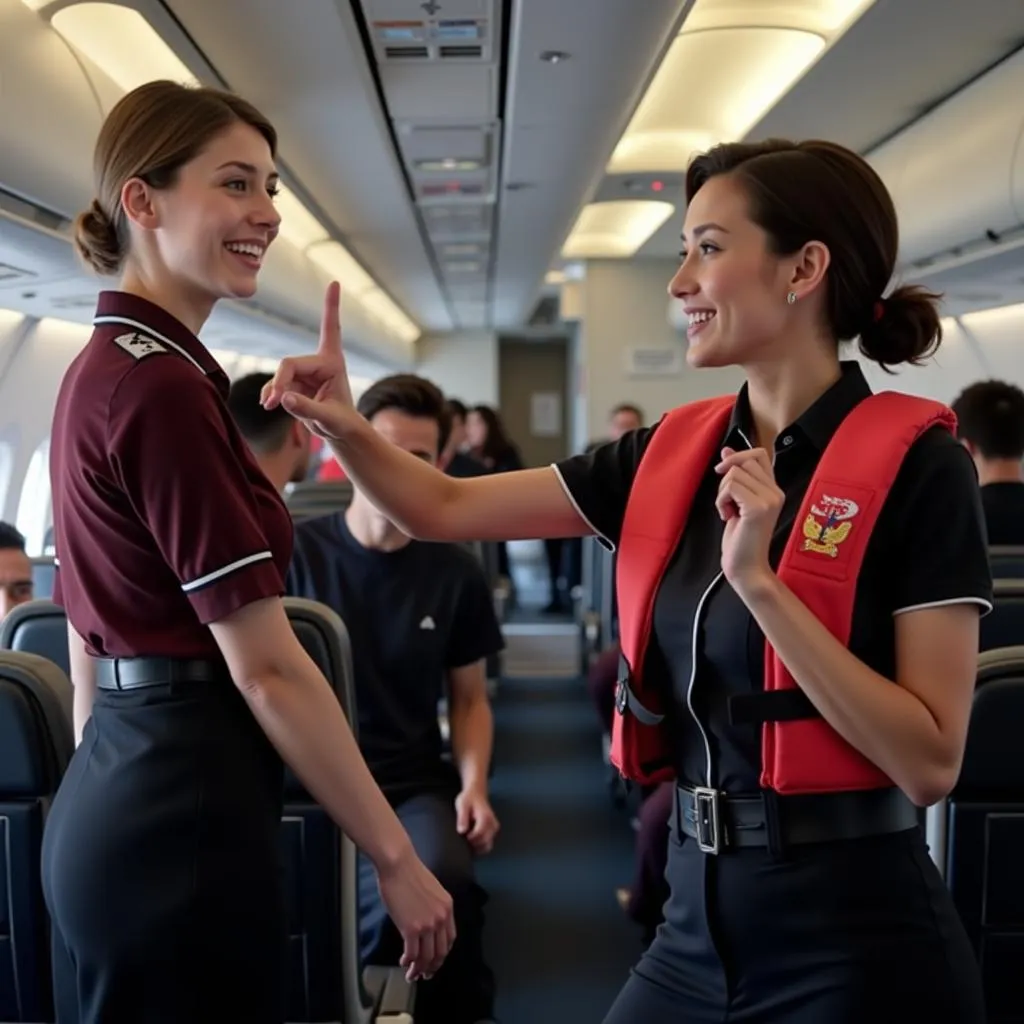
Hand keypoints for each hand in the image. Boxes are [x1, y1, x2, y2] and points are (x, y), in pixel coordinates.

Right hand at [260, 281, 357, 439]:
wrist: (340, 432)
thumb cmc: (342, 424)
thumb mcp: (328, 419)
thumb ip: (306, 409)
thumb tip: (282, 398)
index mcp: (333, 362)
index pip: (331, 329)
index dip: (331, 305)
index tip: (335, 282)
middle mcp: (318, 362)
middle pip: (288, 364)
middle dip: (279, 382)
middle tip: (272, 403)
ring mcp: (305, 372)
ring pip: (279, 374)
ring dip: (273, 390)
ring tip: (270, 406)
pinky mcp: (295, 382)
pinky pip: (276, 384)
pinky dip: (270, 393)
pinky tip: (268, 404)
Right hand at [376, 845, 455, 981]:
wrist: (398, 864)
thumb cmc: (409, 873)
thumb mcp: (432, 890)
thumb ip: (433, 907)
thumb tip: (426, 922)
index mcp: (448, 908)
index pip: (450, 939)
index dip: (442, 954)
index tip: (435, 960)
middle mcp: (441, 918)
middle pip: (441, 952)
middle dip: (433, 967)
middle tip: (425, 975)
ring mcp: (427, 925)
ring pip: (427, 957)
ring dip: (419, 969)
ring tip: (412, 975)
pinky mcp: (411, 928)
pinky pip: (413, 954)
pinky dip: (409, 962)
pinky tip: (403, 962)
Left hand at [454, 787, 499, 854]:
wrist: (476, 792)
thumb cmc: (468, 798)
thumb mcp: (462, 804)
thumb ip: (462, 818)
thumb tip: (462, 831)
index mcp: (485, 817)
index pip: (479, 834)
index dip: (469, 839)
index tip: (463, 836)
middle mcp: (492, 823)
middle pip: (484, 841)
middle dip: (473, 844)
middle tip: (463, 840)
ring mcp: (494, 827)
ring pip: (488, 845)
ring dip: (478, 847)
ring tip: (468, 842)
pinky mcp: (493, 830)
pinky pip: (489, 844)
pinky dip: (481, 846)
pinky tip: (473, 843)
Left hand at [714, 446, 783, 588]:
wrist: (746, 567)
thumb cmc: (740, 539)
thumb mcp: (737, 502)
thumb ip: (737, 477)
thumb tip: (726, 450)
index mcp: (774, 489)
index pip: (759, 454)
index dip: (738, 456)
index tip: (723, 471)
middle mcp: (776, 492)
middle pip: (743, 461)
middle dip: (726, 478)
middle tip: (727, 501)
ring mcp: (769, 499)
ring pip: (733, 474)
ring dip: (721, 494)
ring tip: (729, 513)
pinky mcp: (757, 508)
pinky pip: (730, 487)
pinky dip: (720, 501)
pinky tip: (728, 517)